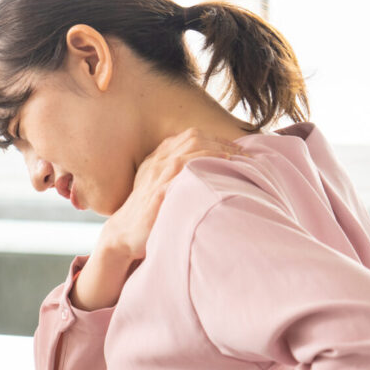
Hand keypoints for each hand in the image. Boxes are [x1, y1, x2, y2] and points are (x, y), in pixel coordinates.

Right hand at [99, 129, 244, 263]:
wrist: (123, 234)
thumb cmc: (146, 212)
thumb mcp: (157, 184)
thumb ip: (176, 172)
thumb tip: (209, 168)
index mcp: (158, 156)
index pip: (192, 135)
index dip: (218, 138)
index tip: (238, 148)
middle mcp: (157, 161)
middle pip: (194, 138)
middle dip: (223, 142)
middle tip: (246, 155)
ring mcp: (157, 176)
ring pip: (190, 152)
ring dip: (218, 152)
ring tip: (239, 160)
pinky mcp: (158, 194)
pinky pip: (182, 175)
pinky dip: (202, 169)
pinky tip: (218, 171)